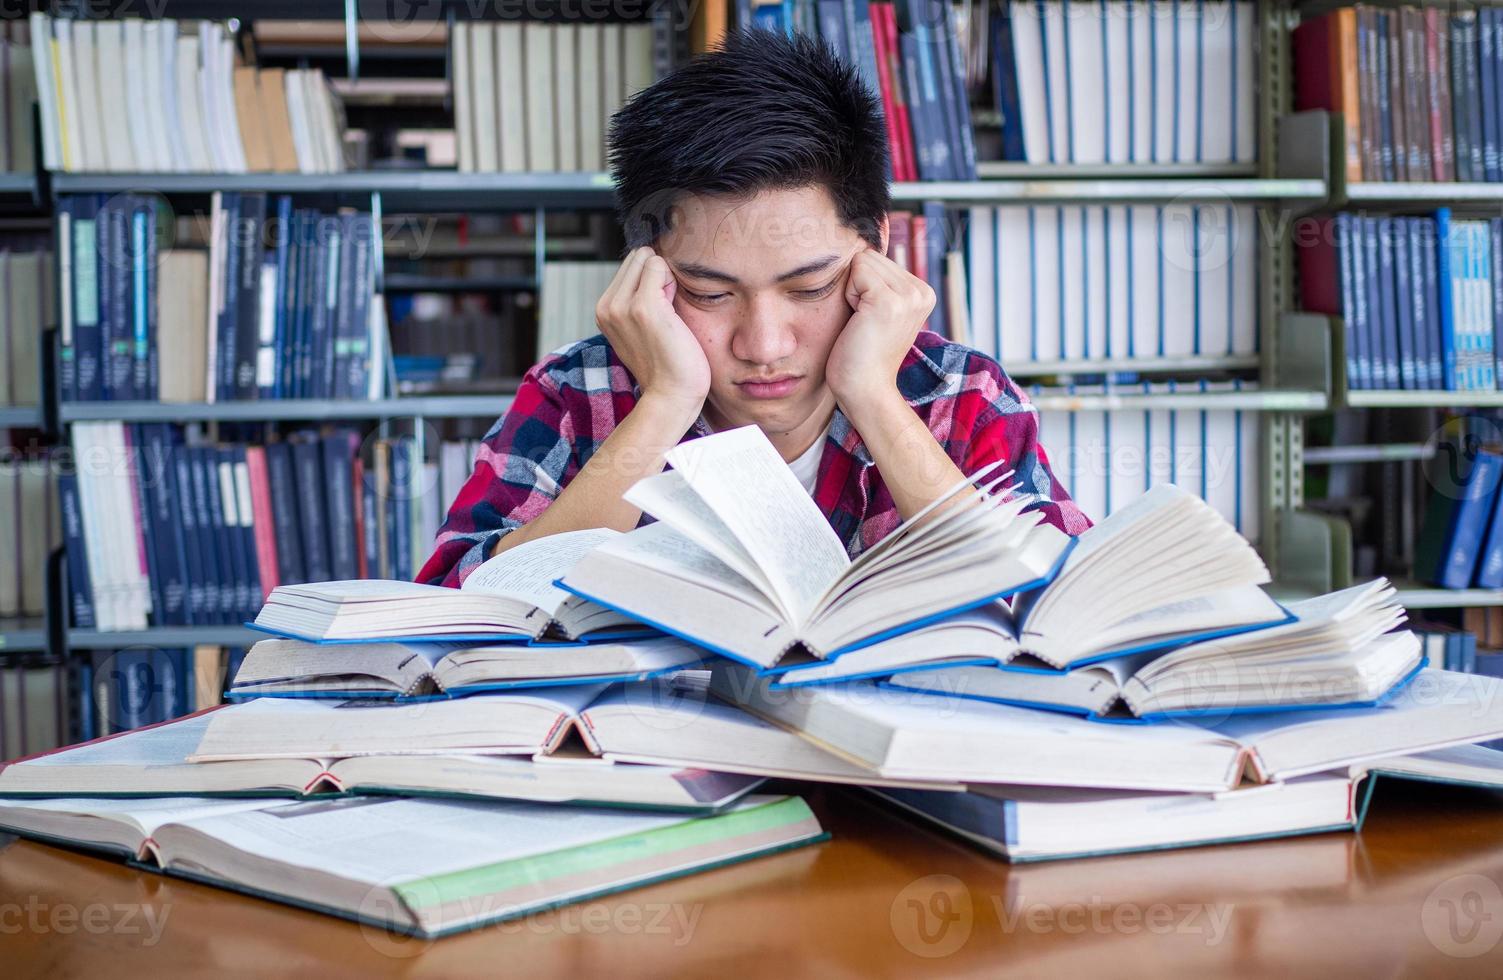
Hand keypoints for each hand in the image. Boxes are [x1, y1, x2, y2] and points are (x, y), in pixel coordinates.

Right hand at [594, 246, 710, 413]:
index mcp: (604, 311)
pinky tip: (673, 312)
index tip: (658, 312)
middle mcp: (607, 306)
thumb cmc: (666, 364)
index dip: (650, 280)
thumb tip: (654, 266)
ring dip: (664, 278)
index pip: (630, 265)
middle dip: (656, 275)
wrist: (671, 395)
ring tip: (668, 314)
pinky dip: (672, 281)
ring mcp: (622, 306)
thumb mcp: (640, 329)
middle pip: (638, 256)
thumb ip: (637, 300)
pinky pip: (659, 265)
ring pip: (647, 257)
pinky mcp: (643, 306)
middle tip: (665, 311)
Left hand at [826, 246, 935, 415]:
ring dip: (852, 292)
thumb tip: (861, 243)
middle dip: (857, 286)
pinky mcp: (890, 301)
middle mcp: (923, 291)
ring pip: (862, 261)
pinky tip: (859, 322)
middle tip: (864, 322)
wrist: (865, 390)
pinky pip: (856, 272)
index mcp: (923, 292)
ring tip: (863, 323)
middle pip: (870, 256)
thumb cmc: (860, 353)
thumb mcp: (876, 310)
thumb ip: (878, 280)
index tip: (869, 319)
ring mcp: (909, 296)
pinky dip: (849, 296)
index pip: (877, 258)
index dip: (862, 286)